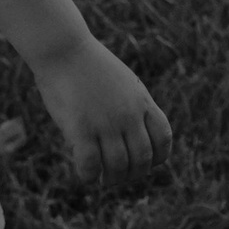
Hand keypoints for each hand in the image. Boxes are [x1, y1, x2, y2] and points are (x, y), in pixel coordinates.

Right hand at [34, 35, 171, 182]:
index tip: (146, 164)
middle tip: (119, 177)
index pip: (163, 139)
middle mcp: (128, 115)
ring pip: (118, 166)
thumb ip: (133, 106)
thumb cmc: (90, 66)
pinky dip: (90, 176)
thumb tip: (133, 132)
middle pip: (142, 158)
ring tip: (104, 180)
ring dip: (112, 179)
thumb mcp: (124, 83)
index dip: (158, 158)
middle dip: (133, 174)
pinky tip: (86, 176)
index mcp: (142, 102)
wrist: (64, 49)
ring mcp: (105, 122)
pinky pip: (90, 165)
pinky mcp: (80, 128)